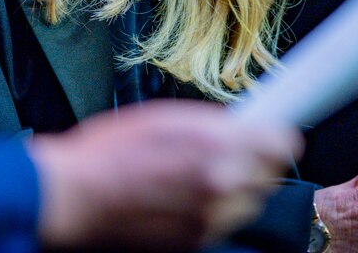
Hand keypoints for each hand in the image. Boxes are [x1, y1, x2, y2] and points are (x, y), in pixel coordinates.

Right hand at [28, 100, 302, 250]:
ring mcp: (210, 217)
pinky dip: (214, 212)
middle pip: (271, 176)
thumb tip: (243, 128)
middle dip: (254, 163)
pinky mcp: (195, 241)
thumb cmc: (110, 150)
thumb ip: (213, 124)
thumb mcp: (166, 116)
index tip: (269, 135)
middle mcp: (222, 182)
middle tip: (228, 154)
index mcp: (217, 142)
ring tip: (201, 178)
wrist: (74, 196)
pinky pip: (223, 224)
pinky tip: (184, 198)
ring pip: (250, 204)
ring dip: (237, 191)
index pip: (283, 143)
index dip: (275, 137)